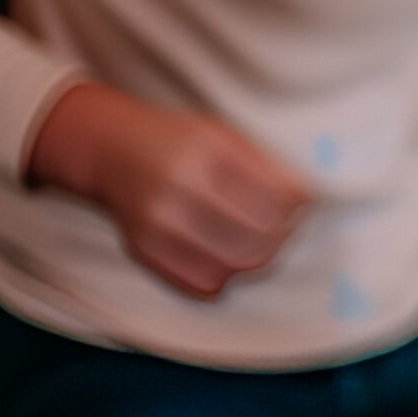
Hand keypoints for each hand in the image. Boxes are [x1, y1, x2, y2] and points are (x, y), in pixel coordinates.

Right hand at [24, 81, 310, 299]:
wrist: (113, 151)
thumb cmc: (179, 140)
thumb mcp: (223, 134)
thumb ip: (261, 165)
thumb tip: (304, 201)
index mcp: (208, 153)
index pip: (276, 195)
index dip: (299, 205)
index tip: (303, 204)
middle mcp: (181, 190)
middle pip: (258, 235)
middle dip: (283, 235)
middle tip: (287, 228)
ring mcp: (159, 225)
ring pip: (234, 263)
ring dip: (259, 258)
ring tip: (262, 243)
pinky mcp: (145, 251)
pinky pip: (201, 282)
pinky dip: (226, 276)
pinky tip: (229, 257)